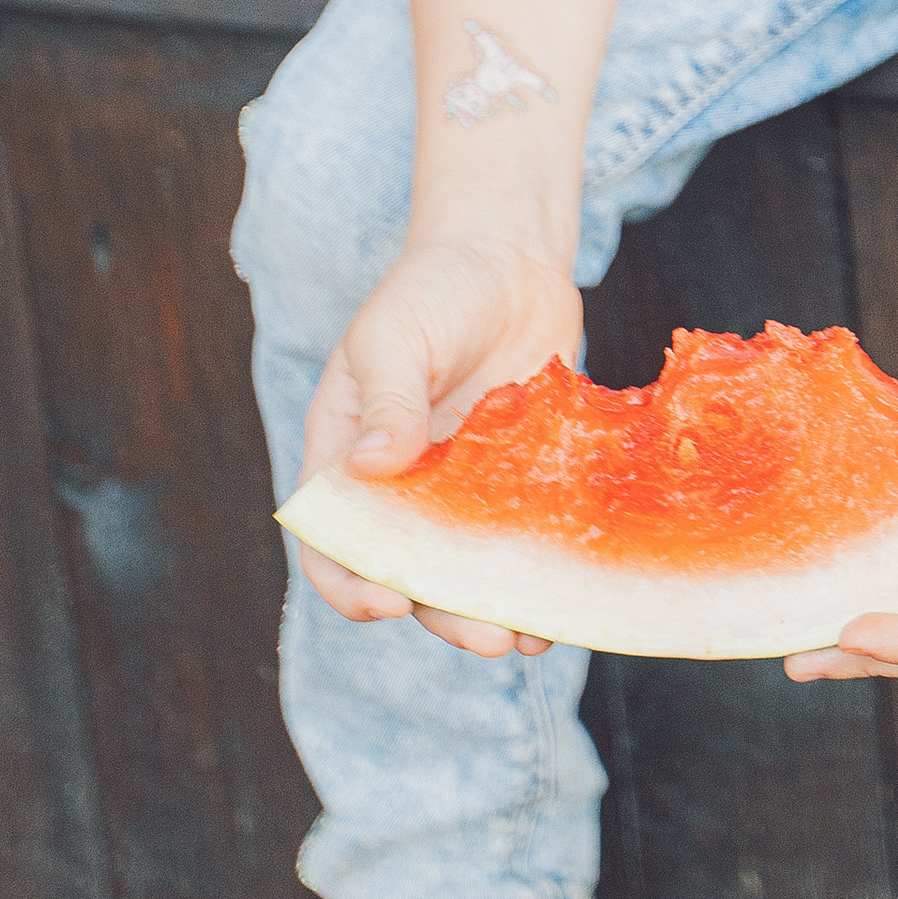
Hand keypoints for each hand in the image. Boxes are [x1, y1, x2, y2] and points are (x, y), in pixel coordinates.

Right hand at [297, 227, 583, 657]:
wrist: (509, 259)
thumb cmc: (434, 287)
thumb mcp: (395, 335)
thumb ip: (387, 399)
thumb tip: (369, 468)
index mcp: (347, 455)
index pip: (330, 539)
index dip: (351, 580)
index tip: (388, 603)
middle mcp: (401, 486)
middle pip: (407, 571)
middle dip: (443, 612)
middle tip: (488, 639)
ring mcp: (460, 489)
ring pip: (467, 568)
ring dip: (493, 608)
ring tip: (530, 637)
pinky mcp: (515, 481)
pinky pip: (520, 540)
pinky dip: (538, 574)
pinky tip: (566, 600)